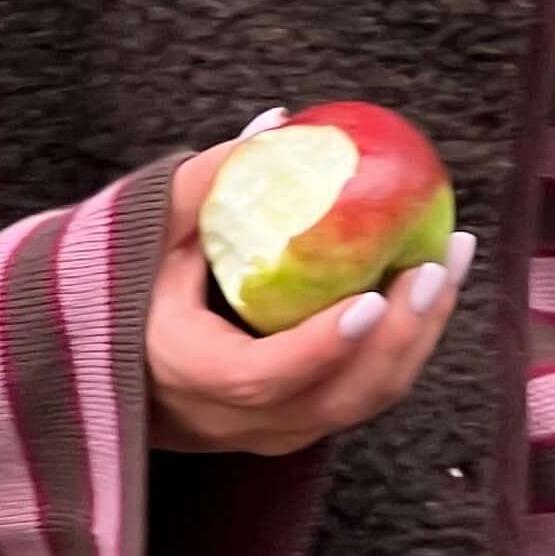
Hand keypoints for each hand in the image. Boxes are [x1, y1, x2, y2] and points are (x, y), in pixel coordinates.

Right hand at [145, 137, 476, 459]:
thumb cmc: (121, 279)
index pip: (259, 377)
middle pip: (333, 400)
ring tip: (449, 262)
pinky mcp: (294, 424)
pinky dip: (402, 345)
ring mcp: (265, 430)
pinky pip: (360, 395)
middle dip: (398, 337)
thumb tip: (279, 126)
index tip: (369, 298)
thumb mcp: (147, 227)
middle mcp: (227, 417)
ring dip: (416, 338)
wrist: (105, 354)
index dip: (319, 347)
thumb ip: (208, 180)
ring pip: (358, 404)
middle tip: (433, 266)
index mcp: (182, 368)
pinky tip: (430, 286)